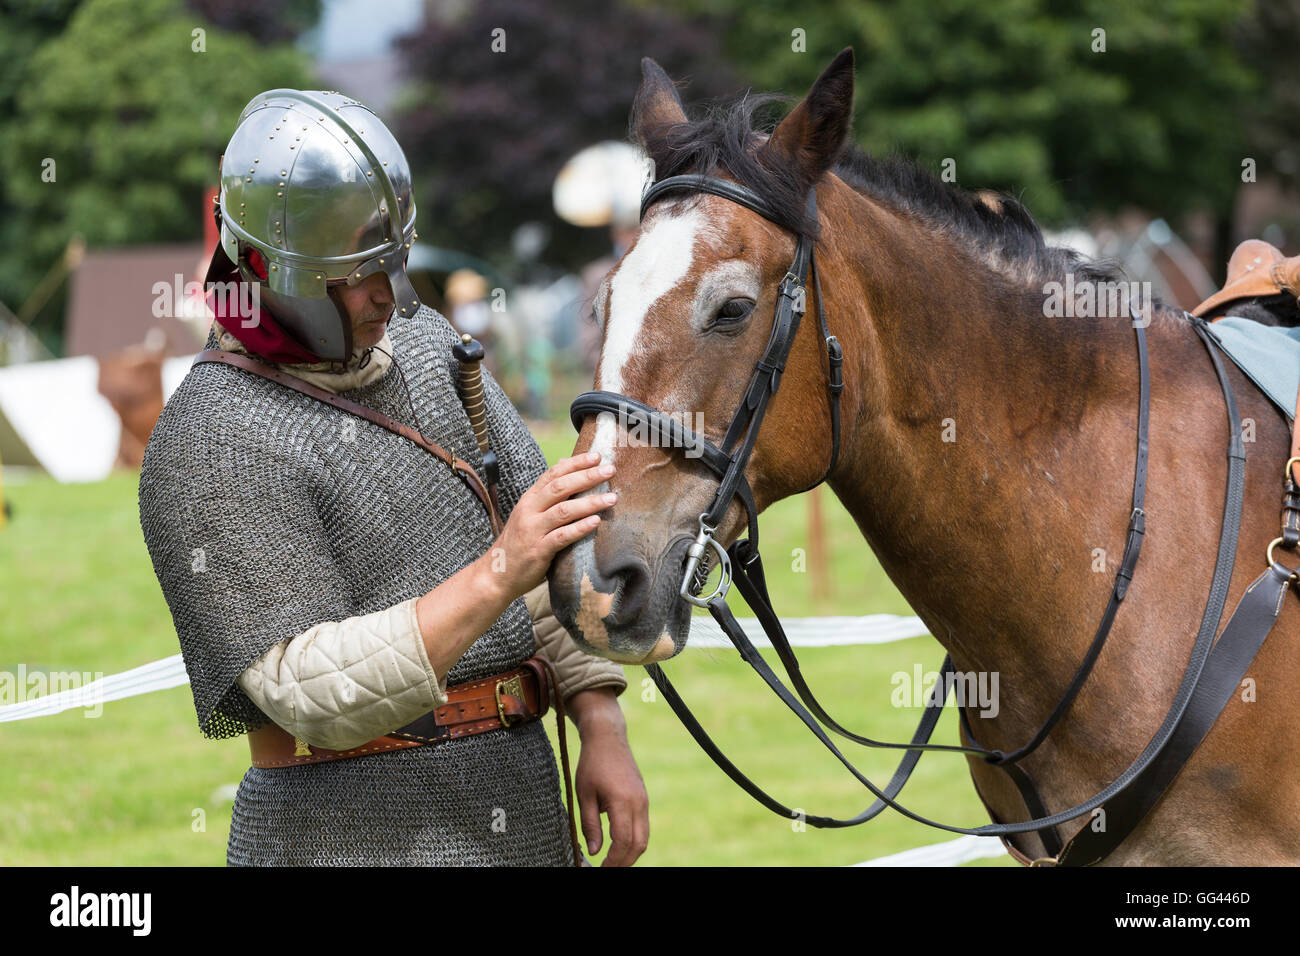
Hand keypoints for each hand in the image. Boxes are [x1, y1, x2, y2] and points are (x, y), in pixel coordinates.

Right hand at [489, 452, 616, 601]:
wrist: (497, 574)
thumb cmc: (519, 542)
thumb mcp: (529, 513)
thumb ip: (546, 492)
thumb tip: (564, 463)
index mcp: (529, 499)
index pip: (553, 474)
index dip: (575, 463)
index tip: (597, 456)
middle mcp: (529, 511)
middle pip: (560, 488)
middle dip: (586, 477)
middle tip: (610, 470)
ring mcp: (533, 530)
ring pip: (563, 511)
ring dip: (589, 502)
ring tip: (612, 498)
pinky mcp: (538, 551)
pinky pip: (562, 537)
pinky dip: (580, 528)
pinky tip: (596, 522)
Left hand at [569, 688, 648, 865]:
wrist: (608, 738)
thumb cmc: (592, 764)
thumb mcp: (584, 795)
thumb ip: (590, 825)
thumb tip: (595, 851)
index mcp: (622, 800)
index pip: (622, 841)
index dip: (612, 860)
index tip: (600, 868)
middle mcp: (638, 802)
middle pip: (638, 844)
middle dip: (624, 862)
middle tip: (606, 869)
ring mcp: (644, 800)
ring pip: (643, 837)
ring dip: (630, 853)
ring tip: (612, 861)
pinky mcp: (643, 799)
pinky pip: (643, 827)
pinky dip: (633, 840)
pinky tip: (617, 845)